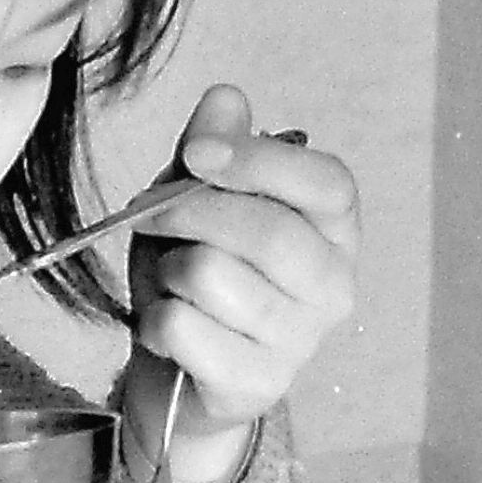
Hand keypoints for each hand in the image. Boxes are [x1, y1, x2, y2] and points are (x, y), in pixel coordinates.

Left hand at [124, 84, 358, 445]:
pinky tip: (167, 325)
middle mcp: (333, 284)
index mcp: (333, 227)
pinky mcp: (259, 384)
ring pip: (213, 277)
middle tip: (148, 215)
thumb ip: (212, 144)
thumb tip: (225, 98)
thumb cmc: (194, 268)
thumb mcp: (195, 195)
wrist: (177, 367)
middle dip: (187, 214)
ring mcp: (301, 341)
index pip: (326, 183)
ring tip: (170, 280)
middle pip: (267, 233)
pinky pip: (184, 328)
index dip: (258, 160)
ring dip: (168, 270)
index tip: (194, 153)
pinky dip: (156, 319)